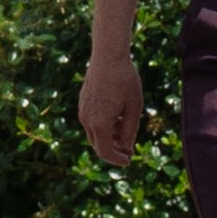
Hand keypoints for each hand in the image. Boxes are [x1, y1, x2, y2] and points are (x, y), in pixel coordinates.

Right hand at [79, 52, 145, 166]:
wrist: (108, 56)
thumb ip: (129, 131)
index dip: (117, 160)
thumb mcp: (134, 108)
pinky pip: (92, 122)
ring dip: (109, 138)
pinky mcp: (83, 103)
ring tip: (125, 130)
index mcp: (100, 124)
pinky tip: (117, 118)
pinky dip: (103, 127)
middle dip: (114, 150)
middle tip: (130, 150)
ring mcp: (83, 111)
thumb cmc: (125, 81)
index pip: (105, 152)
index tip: (129, 161)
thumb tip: (126, 149)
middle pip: (99, 145)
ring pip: (95, 134)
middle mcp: (87, 120)